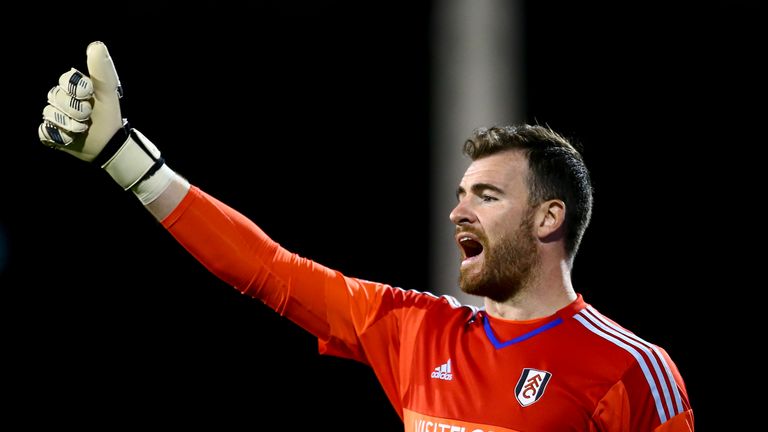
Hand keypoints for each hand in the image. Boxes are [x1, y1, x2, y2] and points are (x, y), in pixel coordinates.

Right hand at [37, 41, 164, 191]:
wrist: (109, 144)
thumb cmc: (109, 115)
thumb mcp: (107, 91)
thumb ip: (101, 69)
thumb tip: (96, 45)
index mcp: (72, 87)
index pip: (65, 81)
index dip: (77, 90)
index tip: (90, 96)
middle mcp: (60, 99)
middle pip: (56, 98)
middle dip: (76, 110)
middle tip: (89, 117)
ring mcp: (53, 116)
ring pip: (50, 115)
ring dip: (70, 125)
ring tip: (83, 129)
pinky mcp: (50, 134)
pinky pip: (46, 132)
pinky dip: (60, 137)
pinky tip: (71, 138)